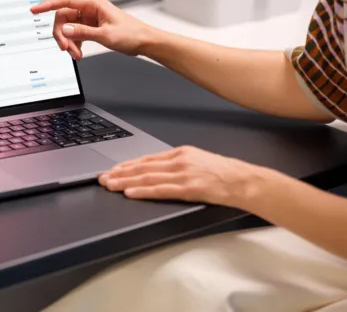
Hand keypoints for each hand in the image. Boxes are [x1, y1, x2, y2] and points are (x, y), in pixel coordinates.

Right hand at [30, 0, 152, 59]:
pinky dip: (74, 43)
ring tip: (77, 54)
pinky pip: (75, 33)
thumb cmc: (131, 34)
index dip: (47, 5)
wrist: (144, 42)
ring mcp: (89, 17)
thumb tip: (64, 30)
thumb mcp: (105, 35)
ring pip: (68, 28)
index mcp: (93, 3)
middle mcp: (89, 8)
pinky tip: (80, 51)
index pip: (64, 1)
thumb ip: (83, 32)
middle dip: (62, 35)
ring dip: (69, 42)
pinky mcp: (90, 26)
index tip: (34, 10)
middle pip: (63, 18)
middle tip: (66, 48)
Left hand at [99, 146, 263, 208]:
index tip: (112, 169)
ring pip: (147, 178)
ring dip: (125, 182)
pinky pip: (160, 190)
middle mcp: (179, 161)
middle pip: (142, 167)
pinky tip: (130, 193)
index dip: (126, 165)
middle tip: (102, 178)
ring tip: (109, 185)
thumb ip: (178, 164)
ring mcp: (183, 174)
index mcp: (180, 153)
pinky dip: (142, 191)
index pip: (147, 159)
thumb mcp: (198, 161)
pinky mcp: (189, 188)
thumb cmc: (224, 174)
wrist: (244, 181)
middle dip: (119, 173)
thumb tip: (157, 170)